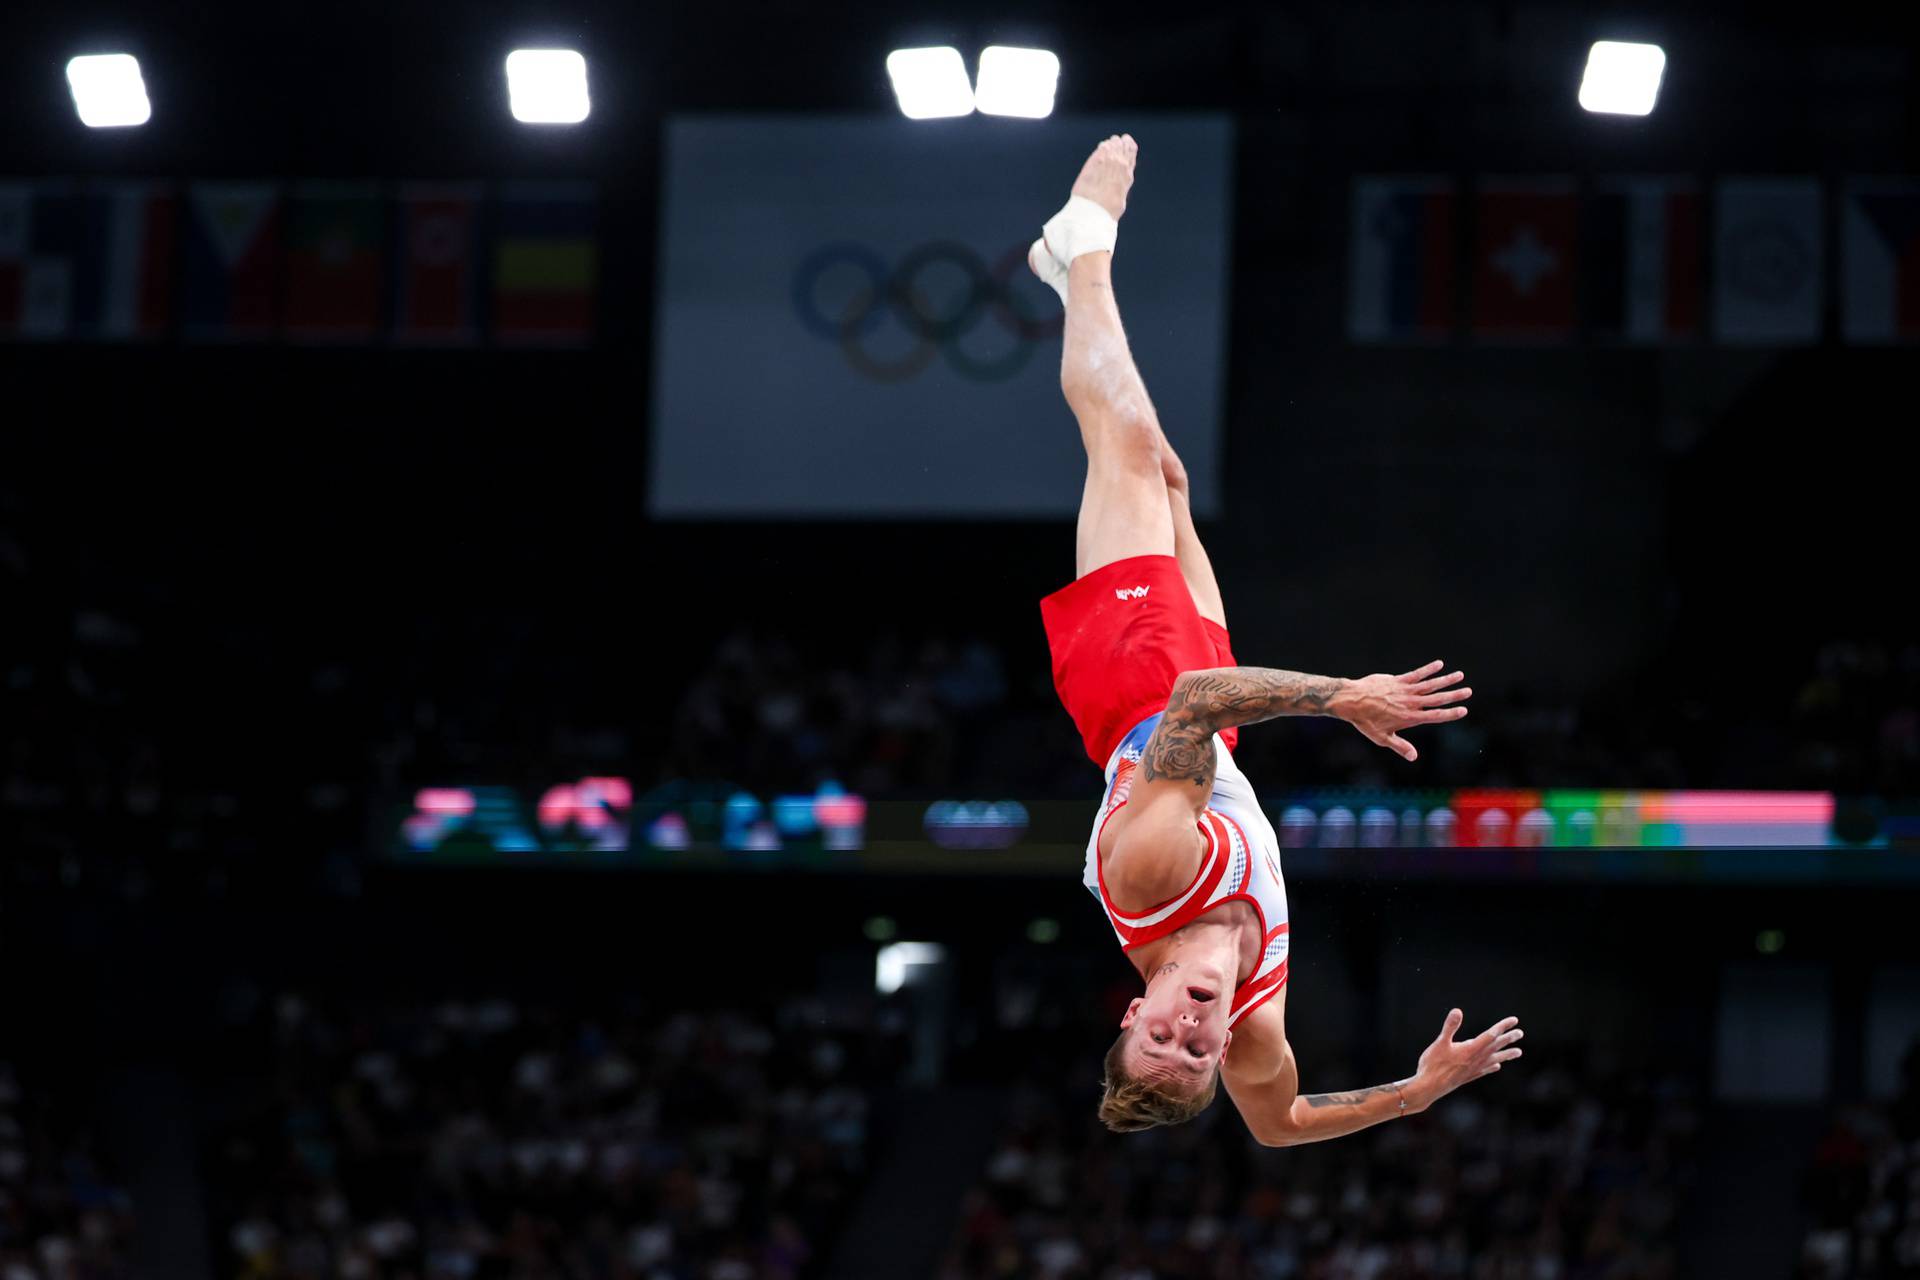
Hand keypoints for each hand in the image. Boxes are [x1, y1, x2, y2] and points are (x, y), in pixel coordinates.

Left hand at [1333, 660, 1470, 760]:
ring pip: (1430, 684)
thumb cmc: (1366, 721)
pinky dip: (1428, 669)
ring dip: (1446, 680)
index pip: (1435, 716)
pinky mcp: (1398, 680)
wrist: (1351, 701)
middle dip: (1454, 695)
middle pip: (1437, 699)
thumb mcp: (1382, 738)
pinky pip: (1416, 674)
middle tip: (1469, 691)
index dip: (1450, 713)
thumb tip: (1414, 758)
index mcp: (1409, 718)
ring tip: (1460, 675)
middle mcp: (1410, 703)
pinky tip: (1439, 664)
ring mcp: (1405, 690)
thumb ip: (1400, 747)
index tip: (1464, 710)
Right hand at [1407, 1009, 1521, 1111]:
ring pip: (1494, 1060)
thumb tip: (1457, 1011)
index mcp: (1470, 1050)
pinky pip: (1485, 1070)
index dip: (1502, 1027)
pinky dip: (1492, 1066)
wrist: (1429, 1088)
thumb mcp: (1440, 1043)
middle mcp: (1475, 1060)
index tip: (1514, 1021)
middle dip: (1508, 1039)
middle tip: (1520, 1033)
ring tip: (1518, 1052)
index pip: (1491, 1036)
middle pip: (1495, 1047)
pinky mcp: (1468, 1077)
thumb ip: (1450, 1027)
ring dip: (1506, 1055)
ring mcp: (1473, 1070)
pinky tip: (1496, 1067)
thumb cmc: (1432, 1064)